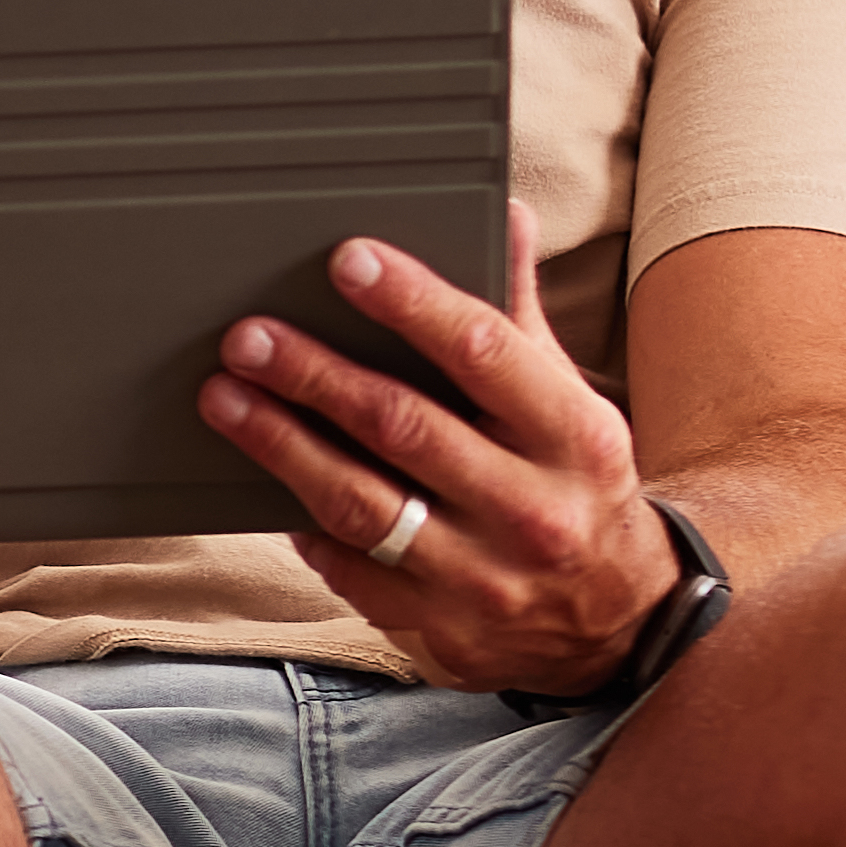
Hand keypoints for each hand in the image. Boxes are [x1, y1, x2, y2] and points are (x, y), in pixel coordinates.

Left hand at [198, 208, 679, 696]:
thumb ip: (521, 316)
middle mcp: (532, 508)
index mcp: (573, 436)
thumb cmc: (577, 487)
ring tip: (226, 399)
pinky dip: (305, 525)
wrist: (618, 619)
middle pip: (404, 427)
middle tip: (249, 338)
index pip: (484, 351)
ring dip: (282, 446)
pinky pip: (352, 570)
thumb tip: (501, 215)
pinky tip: (266, 483)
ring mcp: (484, 578)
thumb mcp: (570, 403)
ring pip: (362, 504)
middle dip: (315, 375)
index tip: (348, 261)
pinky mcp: (442, 630)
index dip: (412, 302)